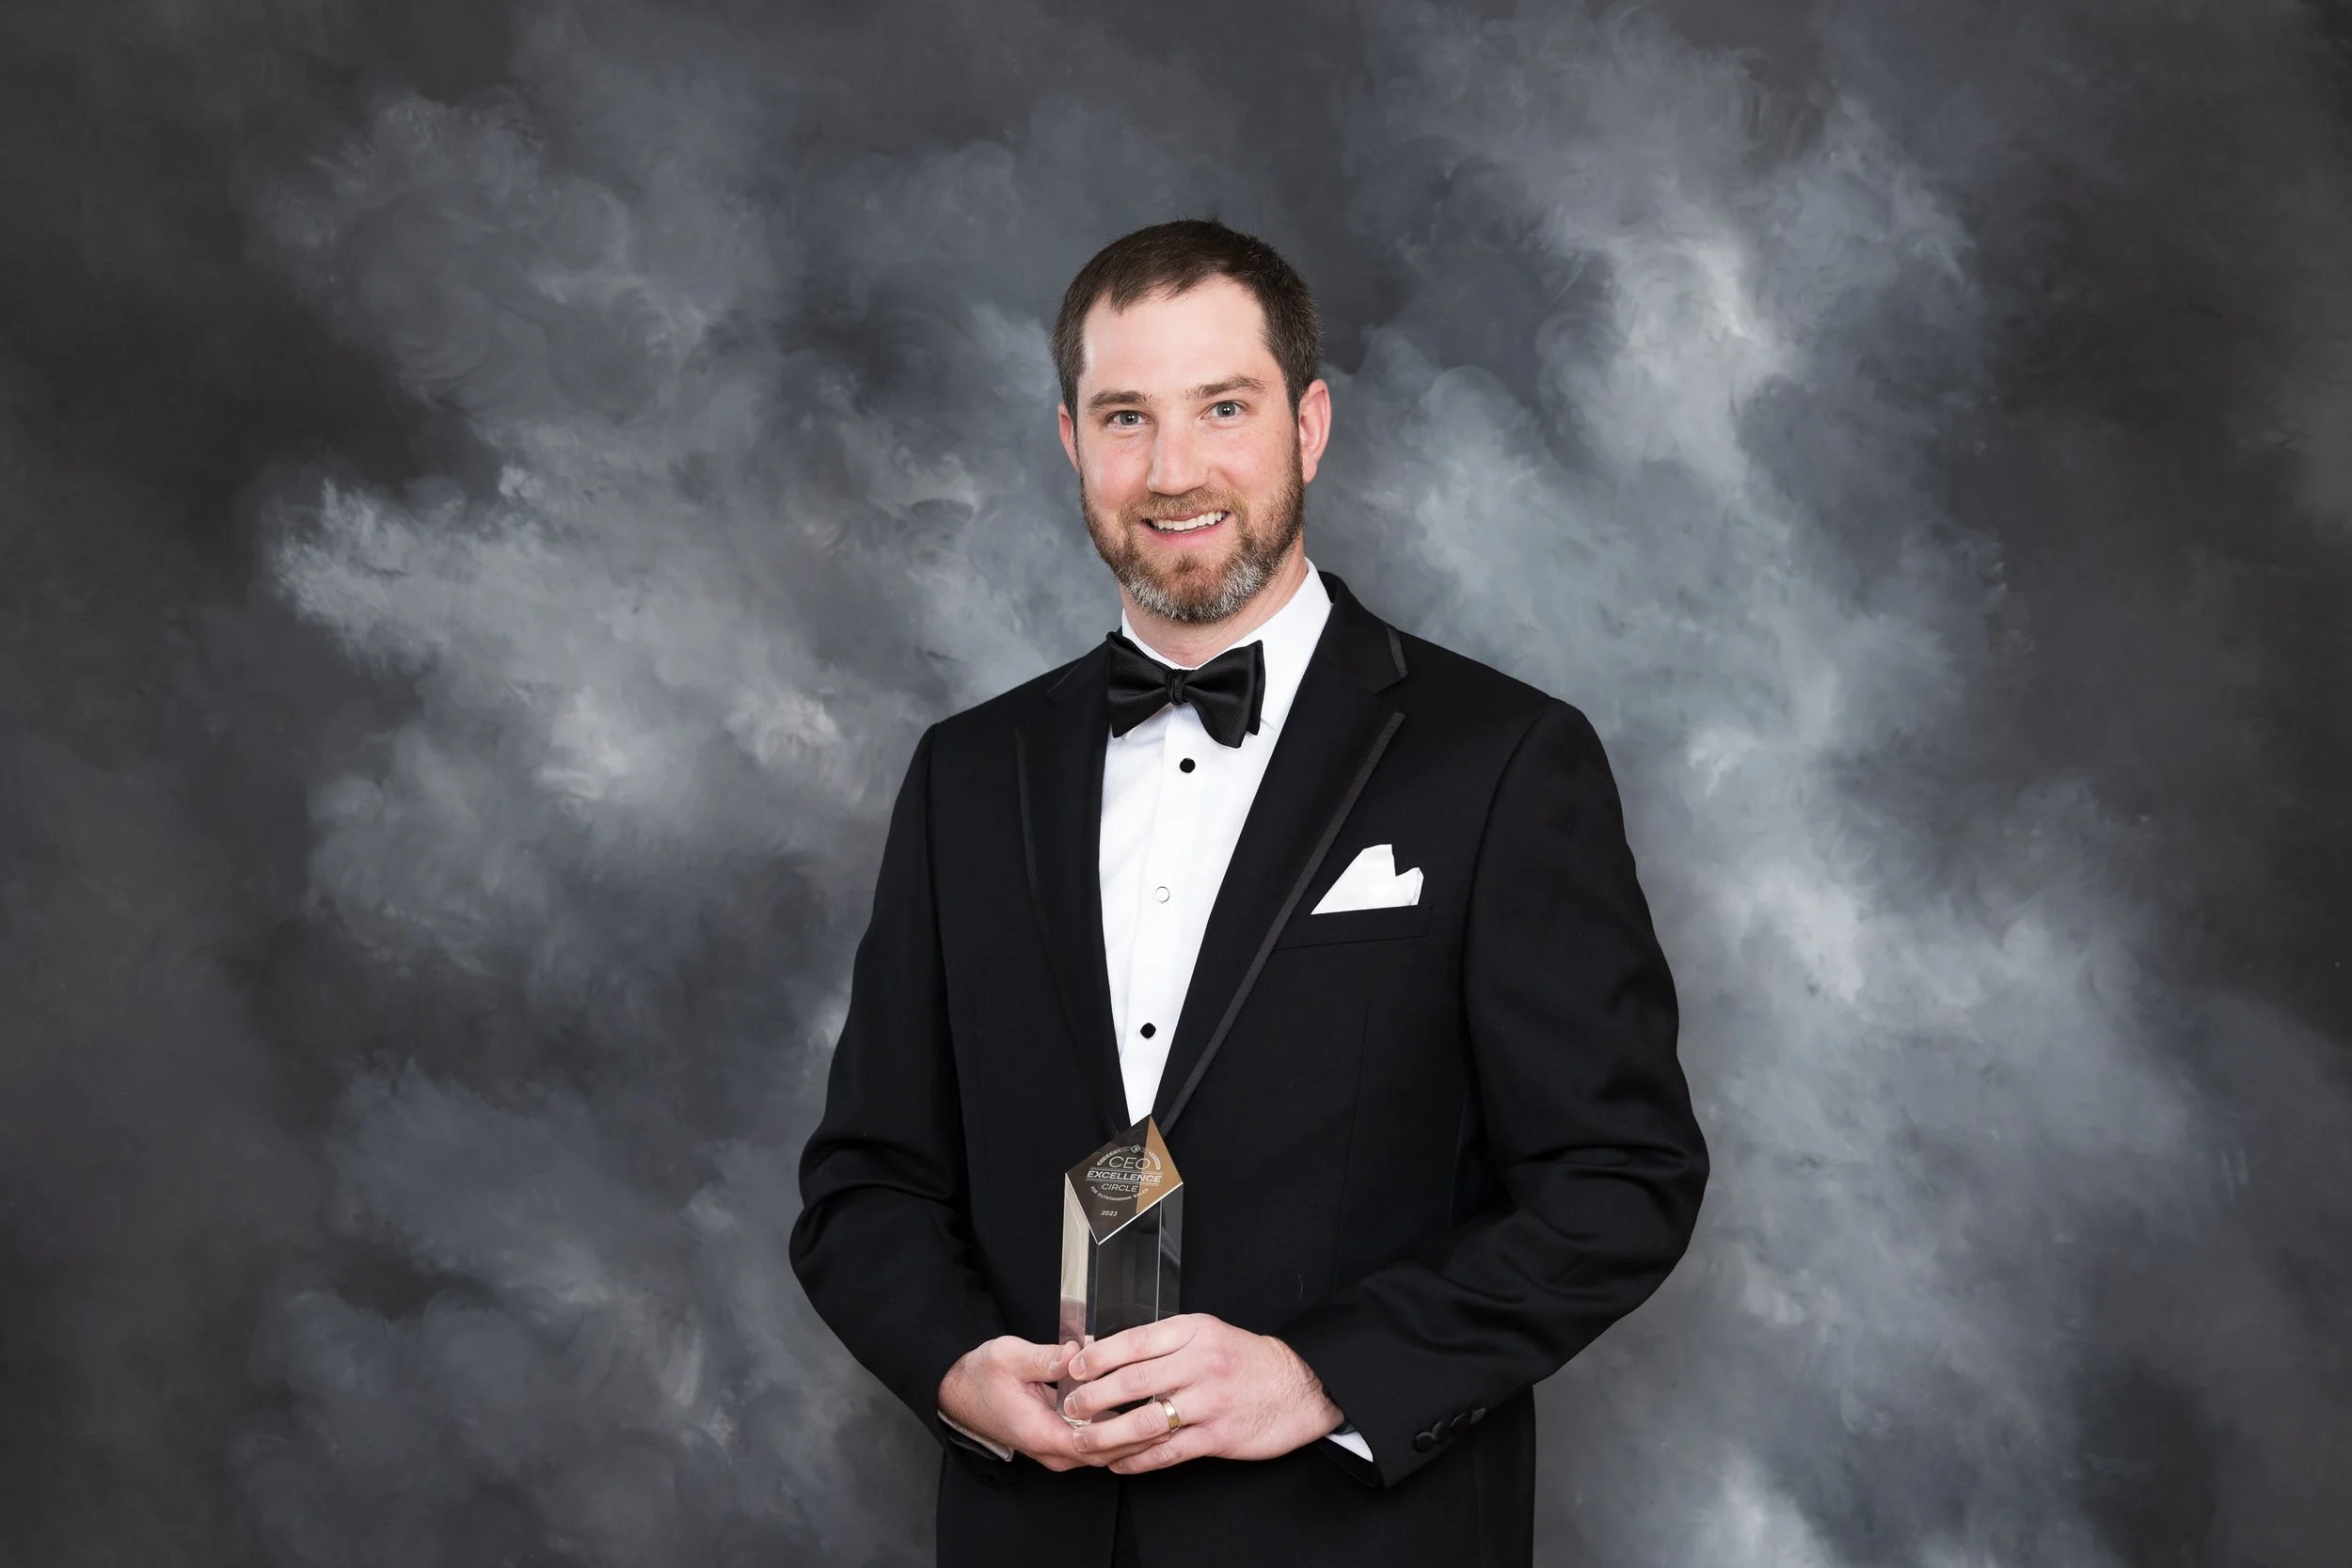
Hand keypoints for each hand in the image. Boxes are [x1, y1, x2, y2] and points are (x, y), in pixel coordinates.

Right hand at [935, 1336, 1168, 1471]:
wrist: (958, 1391)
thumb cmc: (981, 1376)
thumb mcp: (1010, 1357)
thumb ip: (1046, 1358)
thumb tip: (1077, 1353)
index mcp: (1041, 1433)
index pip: (1094, 1443)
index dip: (1128, 1432)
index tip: (1155, 1415)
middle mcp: (1052, 1450)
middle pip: (1106, 1453)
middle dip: (1140, 1437)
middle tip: (1173, 1414)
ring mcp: (1056, 1449)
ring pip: (1104, 1452)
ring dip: (1132, 1436)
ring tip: (1167, 1413)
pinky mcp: (1060, 1441)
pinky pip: (1095, 1444)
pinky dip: (1118, 1433)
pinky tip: (1140, 1413)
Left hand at [1058, 1313, 1344, 1473]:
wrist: (1298, 1386)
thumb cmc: (1245, 1359)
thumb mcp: (1207, 1333)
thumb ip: (1165, 1343)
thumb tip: (1110, 1353)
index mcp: (1193, 1332)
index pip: (1134, 1342)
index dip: (1097, 1357)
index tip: (1073, 1369)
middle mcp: (1199, 1364)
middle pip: (1133, 1382)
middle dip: (1093, 1398)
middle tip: (1071, 1408)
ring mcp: (1208, 1402)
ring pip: (1145, 1422)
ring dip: (1108, 1435)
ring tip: (1084, 1441)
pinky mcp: (1217, 1436)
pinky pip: (1168, 1452)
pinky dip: (1138, 1460)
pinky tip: (1119, 1463)